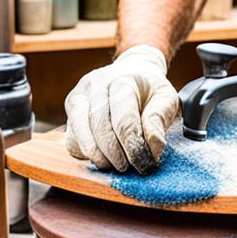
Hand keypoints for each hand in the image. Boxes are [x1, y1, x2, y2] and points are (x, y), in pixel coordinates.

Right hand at [64, 45, 179, 174]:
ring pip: (79, 134)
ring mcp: (79, 95)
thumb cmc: (149, 89)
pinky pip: (70, 139)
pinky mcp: (71, 108)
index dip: (132, 146)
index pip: (124, 120)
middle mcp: (96, 85)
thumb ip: (160, 120)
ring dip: (97, 156)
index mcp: (123, 80)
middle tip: (127, 167)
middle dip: (114, 154)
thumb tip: (152, 149)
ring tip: (114, 165)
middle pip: (99, 128)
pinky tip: (102, 156)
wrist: (132, 70)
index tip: (143, 162)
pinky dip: (85, 154)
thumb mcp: (166, 98)